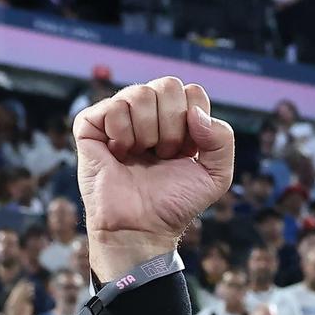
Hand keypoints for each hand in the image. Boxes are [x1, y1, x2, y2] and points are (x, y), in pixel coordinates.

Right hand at [76, 77, 232, 281]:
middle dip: (171, 127)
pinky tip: (119, 154)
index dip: (193, 122)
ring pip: (140, 93)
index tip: (185, 152)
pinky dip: (122, 134)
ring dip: (147, 133)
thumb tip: (195, 112)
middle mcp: (148, 113)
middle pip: (167, 86)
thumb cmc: (174, 204)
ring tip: (141, 156)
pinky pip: (112, 107)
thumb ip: (223, 140)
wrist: (142, 228)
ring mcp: (119, 116)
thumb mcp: (215, 176)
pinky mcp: (92, 125)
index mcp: (177, 119)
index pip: (191, 92)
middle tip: (162, 155)